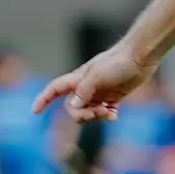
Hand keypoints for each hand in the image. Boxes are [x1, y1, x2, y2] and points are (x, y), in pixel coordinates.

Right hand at [33, 44, 152, 123]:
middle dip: (83, 115)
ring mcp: (99, 92)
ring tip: (109, 112)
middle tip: (99, 112)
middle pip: (73, 108)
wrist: (140, 57)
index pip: (55, 90)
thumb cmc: (118, 62)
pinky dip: (107, 116)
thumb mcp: (98, 75)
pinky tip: (115, 114)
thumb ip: (84, 91)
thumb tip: (72, 107)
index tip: (35, 112)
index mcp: (78, 79)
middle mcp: (86, 87)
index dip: (43, 100)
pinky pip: (104, 112)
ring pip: (89, 112)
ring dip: (97, 116)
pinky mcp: (112, 96)